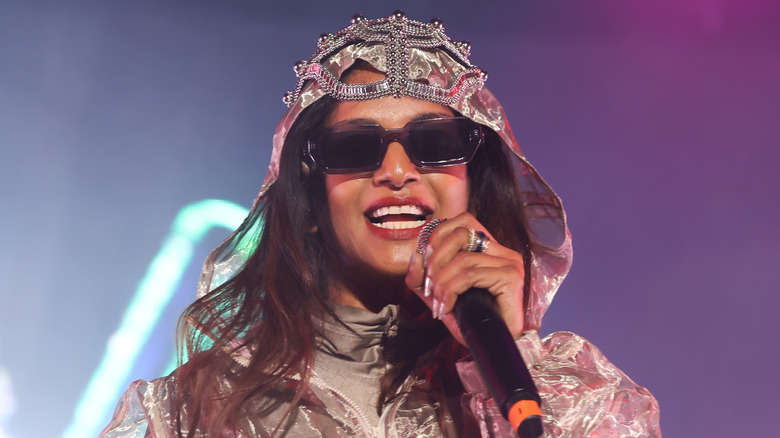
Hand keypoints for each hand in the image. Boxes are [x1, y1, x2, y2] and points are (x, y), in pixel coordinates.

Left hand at [405, 212, 525, 345]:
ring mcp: (510, 263)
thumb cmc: (471, 321)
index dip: (438, 236)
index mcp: (491, 249)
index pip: (463, 221)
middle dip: (435, 259)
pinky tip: (447, 308)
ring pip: (462, 258)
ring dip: (441, 282)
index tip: (425, 265)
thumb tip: (416, 256)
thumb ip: (423, 275)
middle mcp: (503, 251)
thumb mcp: (439, 293)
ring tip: (438, 303)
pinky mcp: (511, 277)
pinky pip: (469, 275)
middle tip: (428, 287)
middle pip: (461, 232)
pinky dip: (451, 291)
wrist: (492, 347)